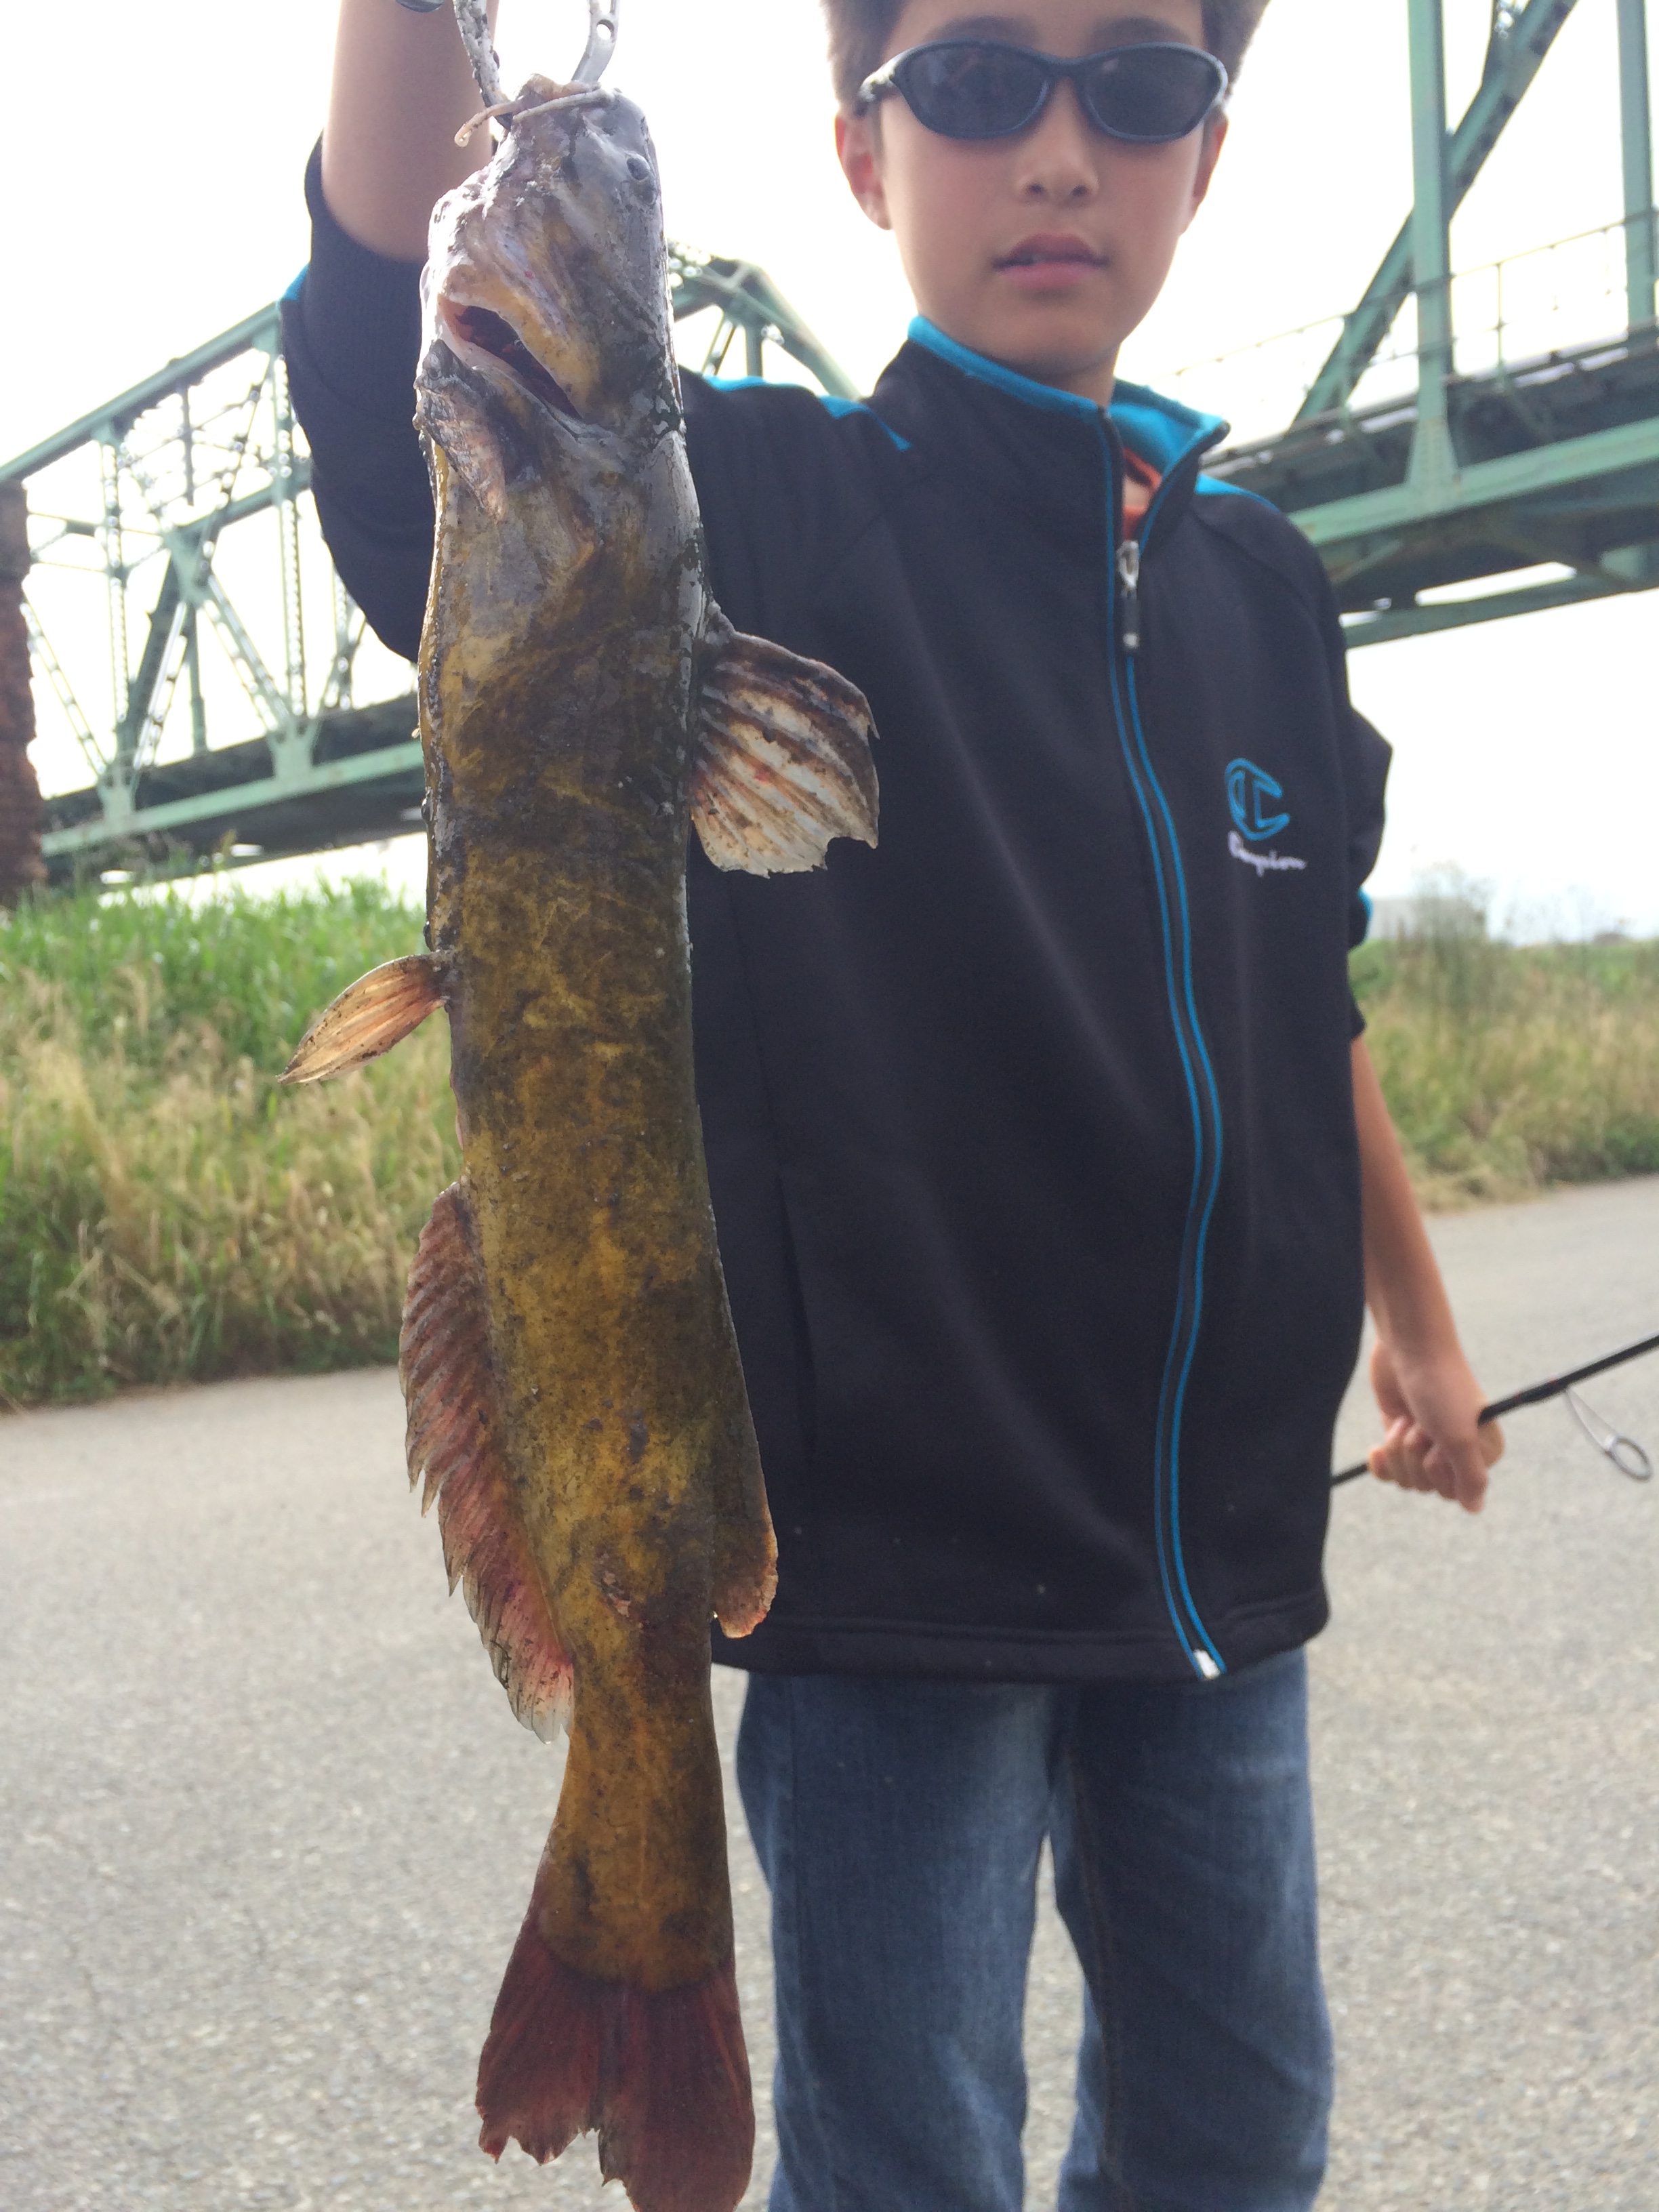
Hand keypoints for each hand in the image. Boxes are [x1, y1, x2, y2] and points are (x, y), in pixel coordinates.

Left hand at [1367, 1338, 1503, 1512]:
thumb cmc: (1441, 1388)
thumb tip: (1474, 1509)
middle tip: (1421, 1424)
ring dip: (1399, 1448)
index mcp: (1484, 1452)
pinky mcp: (1402, 1434)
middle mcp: (1458, 1451)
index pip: (1456, 1493)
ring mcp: (1428, 1443)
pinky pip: (1389, 1470)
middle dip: (1415, 1456)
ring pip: (1406, 1478)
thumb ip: (1470, 1477)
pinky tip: (1376, 1451)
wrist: (1408, 1346)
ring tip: (1406, 1420)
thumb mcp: (1459, 1436)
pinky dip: (1382, 1463)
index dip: (1439, 1470)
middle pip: (1428, 1487)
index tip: (1440, 1442)